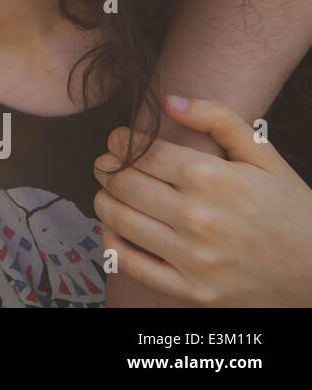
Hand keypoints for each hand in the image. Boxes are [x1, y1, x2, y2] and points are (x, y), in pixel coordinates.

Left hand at [93, 96, 311, 305]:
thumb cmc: (286, 205)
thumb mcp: (262, 153)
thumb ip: (216, 117)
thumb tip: (167, 99)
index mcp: (210, 178)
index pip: (138, 151)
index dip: (118, 142)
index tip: (118, 141)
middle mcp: (197, 217)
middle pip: (121, 182)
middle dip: (107, 167)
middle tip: (108, 164)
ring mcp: (193, 257)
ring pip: (117, 218)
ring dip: (104, 199)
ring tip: (111, 192)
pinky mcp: (191, 289)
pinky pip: (129, 263)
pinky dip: (111, 241)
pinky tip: (116, 227)